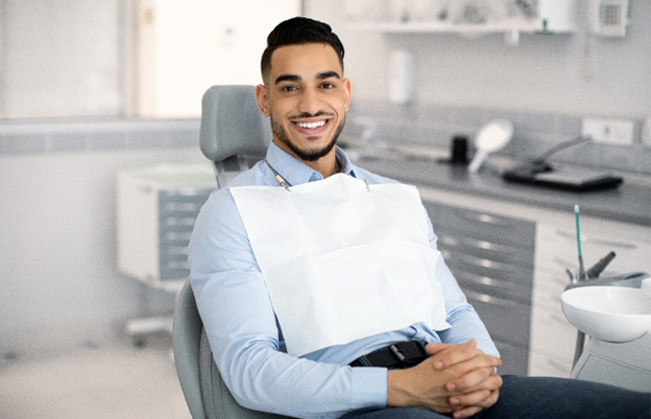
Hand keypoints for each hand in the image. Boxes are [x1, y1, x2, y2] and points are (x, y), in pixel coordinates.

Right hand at [387, 340, 501, 417]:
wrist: (412, 388)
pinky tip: (486, 394)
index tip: (495, 359)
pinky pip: (478, 404)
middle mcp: (459, 379)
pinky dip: (484, 399)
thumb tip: (473, 343)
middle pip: (486, 373)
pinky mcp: (458, 405)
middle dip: (493, 371)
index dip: (491, 358)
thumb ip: (459, 349)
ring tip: (493, 381)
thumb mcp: (441, 355)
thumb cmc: (425, 371)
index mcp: (456, 365)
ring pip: (485, 389)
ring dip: (491, 385)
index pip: (481, 359)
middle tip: (495, 369)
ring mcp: (460, 394)